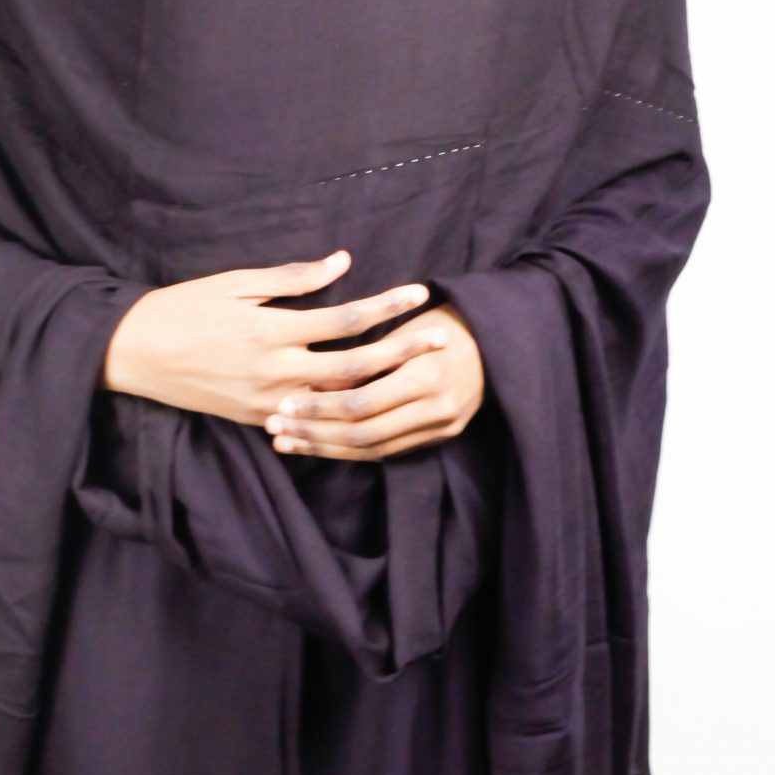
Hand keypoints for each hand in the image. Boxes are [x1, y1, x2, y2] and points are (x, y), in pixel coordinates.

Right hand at [101, 250, 440, 427]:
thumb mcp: (235, 283)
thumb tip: (342, 262)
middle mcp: (275, 371)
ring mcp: (269, 402)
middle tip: (442, 340)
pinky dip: (345, 418)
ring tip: (420, 377)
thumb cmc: (185, 307)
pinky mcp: (259, 421)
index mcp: (271, 330)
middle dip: (401, 353)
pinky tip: (378, 410)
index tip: (419, 294)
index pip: (344, 319)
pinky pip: (312, 424)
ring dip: (384, 390)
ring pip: (339, 403)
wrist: (136, 354)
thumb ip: (291, 278)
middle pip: (354, 367)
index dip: (385, 306)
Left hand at [265, 303, 484, 459]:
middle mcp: (435, 407)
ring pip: (372, 449)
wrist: (497, 341)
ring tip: (288, 442)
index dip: (319, 407)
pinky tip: (321, 447)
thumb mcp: (403, 328)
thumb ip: (364, 356)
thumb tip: (315, 378)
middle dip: (315, 431)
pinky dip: (350, 451)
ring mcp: (440, 427)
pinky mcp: (440, 437)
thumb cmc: (441, 322)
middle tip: (276, 427)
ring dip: (326, 447)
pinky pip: (387, 452)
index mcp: (425, 374)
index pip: (360, 402)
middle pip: (362, 432)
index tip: (282, 403)